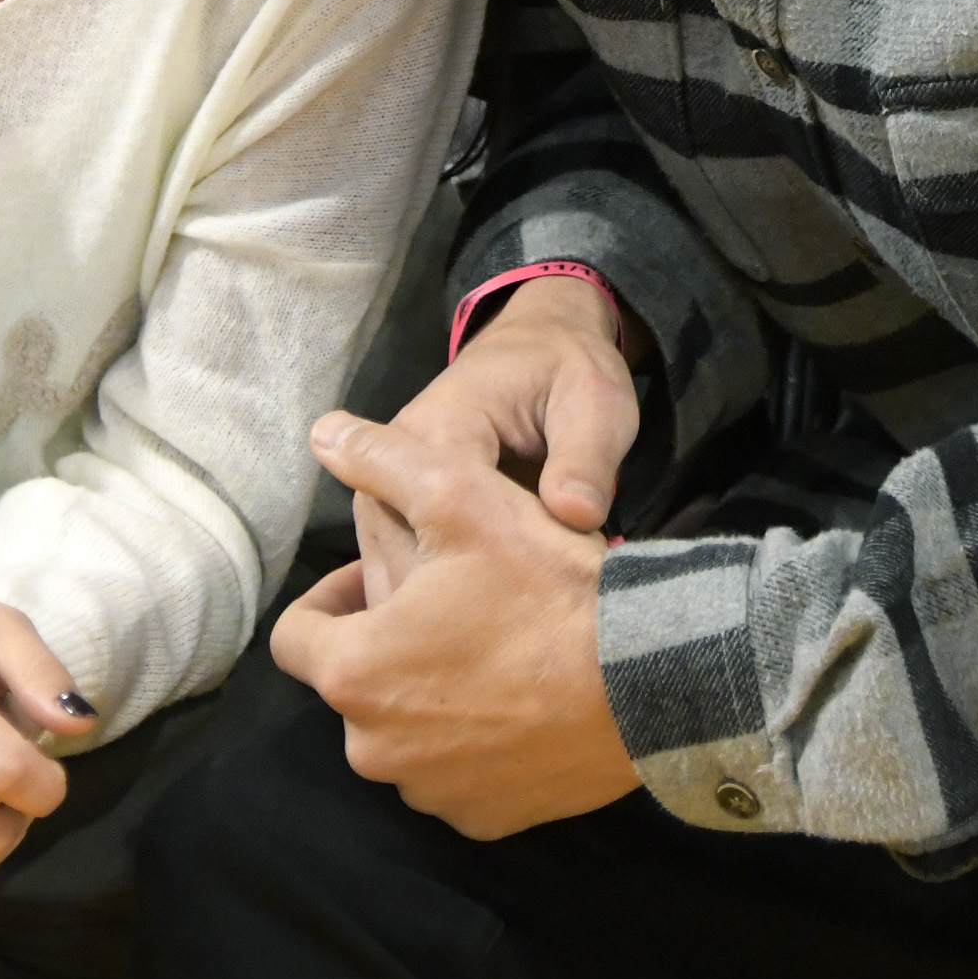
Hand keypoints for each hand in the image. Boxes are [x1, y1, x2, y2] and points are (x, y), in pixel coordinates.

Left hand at [280, 411, 641, 837]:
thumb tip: (322, 430)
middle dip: (386, 645)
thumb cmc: (544, 586)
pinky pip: (455, 775)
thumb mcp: (461, 496)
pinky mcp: (483, 819)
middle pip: (354, 686)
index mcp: (354, 672)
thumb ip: (380, 460)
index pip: (294, 637)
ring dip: (427, 695)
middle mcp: (375, 748)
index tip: (375, 580)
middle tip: (448, 604)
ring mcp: (431, 792)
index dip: (329, 599)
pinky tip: (519, 698)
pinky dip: (473, 742)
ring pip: (404, 733)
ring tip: (488, 648)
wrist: (648, 677)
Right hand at [357, 274, 639, 604]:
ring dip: (450, 624)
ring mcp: (381, 504)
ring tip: (522, 626)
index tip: (552, 596)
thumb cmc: (566, 373)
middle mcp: (386, 472)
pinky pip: (403, 587)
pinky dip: (441, 616)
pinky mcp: (391, 527)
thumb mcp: (596, 400)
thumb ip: (586, 455)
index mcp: (435, 434)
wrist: (535, 351)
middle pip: (406, 574)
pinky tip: (499, 626)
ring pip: (396, 591)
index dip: (495, 575)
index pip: (439, 523)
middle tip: (542, 622)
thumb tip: (574, 515)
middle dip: (465, 615)